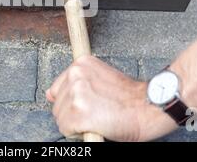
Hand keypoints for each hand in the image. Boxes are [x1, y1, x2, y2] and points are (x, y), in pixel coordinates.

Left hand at [46, 56, 176, 141]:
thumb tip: (49, 94)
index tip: (85, 104)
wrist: (147, 107)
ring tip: (96, 118)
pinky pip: (66, 129)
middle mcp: (76, 75)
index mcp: (81, 64)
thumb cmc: (127, 96)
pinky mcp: (79, 113)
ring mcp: (76, 94)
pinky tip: (94, 125)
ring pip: (60, 118)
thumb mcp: (98, 79)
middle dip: (72, 113)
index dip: (70, 101)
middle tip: (95, 112)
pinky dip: (77, 133)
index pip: (58, 88)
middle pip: (57, 104)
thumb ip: (74, 83)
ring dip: (75, 123)